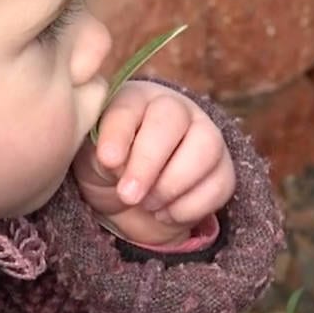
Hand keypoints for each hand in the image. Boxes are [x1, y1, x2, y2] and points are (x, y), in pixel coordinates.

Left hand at [75, 81, 235, 246]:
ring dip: (172, 185)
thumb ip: (100, 151)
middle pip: (173, 119)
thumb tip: (113, 159)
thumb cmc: (107, 169)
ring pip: (206, 148)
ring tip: (147, 205)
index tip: (107, 160)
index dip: (120, 132)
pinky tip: (164, 213)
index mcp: (136, 99)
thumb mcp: (90, 159)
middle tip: (128, 195)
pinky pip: (220, 184)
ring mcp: (206, 136)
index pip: (130, 105)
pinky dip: (189, 207)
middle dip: (148, 162)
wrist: (131, 202)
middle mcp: (176, 110)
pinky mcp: (223, 170)